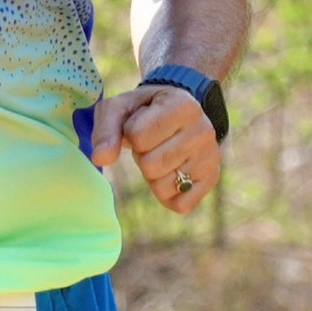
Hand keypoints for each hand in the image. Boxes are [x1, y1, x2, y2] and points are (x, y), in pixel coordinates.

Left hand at [93, 84, 220, 216]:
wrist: (175, 112)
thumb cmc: (142, 111)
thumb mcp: (119, 109)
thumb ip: (105, 130)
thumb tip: (100, 159)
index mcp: (183, 105)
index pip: (138, 136)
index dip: (130, 133)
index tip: (141, 123)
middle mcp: (204, 130)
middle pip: (151, 165)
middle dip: (142, 157)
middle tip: (152, 143)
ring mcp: (211, 156)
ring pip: (163, 187)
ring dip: (153, 175)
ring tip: (162, 154)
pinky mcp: (211, 179)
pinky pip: (180, 205)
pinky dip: (167, 196)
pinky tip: (171, 174)